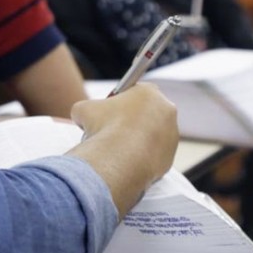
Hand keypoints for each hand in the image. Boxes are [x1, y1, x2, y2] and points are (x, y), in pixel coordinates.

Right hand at [68, 84, 178, 211]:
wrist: (119, 159)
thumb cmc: (104, 128)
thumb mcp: (83, 109)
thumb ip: (86, 108)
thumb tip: (81, 115)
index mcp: (149, 92)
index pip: (137, 91)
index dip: (123, 100)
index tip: (112, 110)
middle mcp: (166, 110)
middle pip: (148, 113)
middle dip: (133, 121)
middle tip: (114, 130)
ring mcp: (171, 135)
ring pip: (153, 135)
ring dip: (139, 140)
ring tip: (119, 149)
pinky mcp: (170, 157)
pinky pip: (154, 156)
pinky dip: (142, 158)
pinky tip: (127, 161)